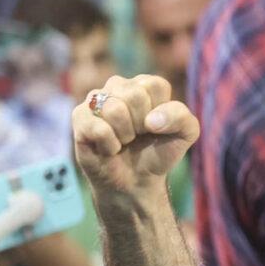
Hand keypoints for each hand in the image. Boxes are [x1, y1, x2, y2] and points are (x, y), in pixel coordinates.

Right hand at [72, 74, 199, 196]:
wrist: (136, 180)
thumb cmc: (158, 152)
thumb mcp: (184, 135)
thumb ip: (182, 118)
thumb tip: (151, 120)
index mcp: (145, 85)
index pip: (156, 85)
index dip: (161, 114)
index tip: (156, 127)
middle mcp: (119, 86)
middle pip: (134, 96)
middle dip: (141, 125)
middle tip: (138, 136)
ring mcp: (96, 99)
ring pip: (115, 110)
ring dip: (125, 136)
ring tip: (124, 141)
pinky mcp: (80, 116)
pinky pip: (99, 129)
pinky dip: (110, 146)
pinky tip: (109, 147)